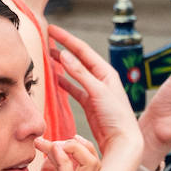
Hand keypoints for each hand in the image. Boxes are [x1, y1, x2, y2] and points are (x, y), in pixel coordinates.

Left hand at [0, 136, 96, 170]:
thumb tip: (48, 153)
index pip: (87, 161)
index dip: (70, 146)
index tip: (46, 141)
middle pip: (94, 160)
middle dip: (76, 144)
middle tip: (53, 141)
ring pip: (90, 165)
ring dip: (72, 148)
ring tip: (51, 144)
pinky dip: (62, 160)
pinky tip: (49, 150)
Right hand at [47, 24, 140, 151]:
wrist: (123, 140)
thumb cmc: (116, 116)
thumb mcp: (98, 91)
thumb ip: (80, 74)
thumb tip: (64, 55)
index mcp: (106, 72)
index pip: (83, 50)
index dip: (66, 39)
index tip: (51, 29)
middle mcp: (101, 79)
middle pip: (79, 58)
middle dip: (64, 47)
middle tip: (48, 38)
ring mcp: (95, 91)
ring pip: (75, 73)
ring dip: (63, 64)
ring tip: (49, 55)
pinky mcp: (90, 104)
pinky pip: (74, 89)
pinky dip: (64, 82)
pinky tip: (56, 78)